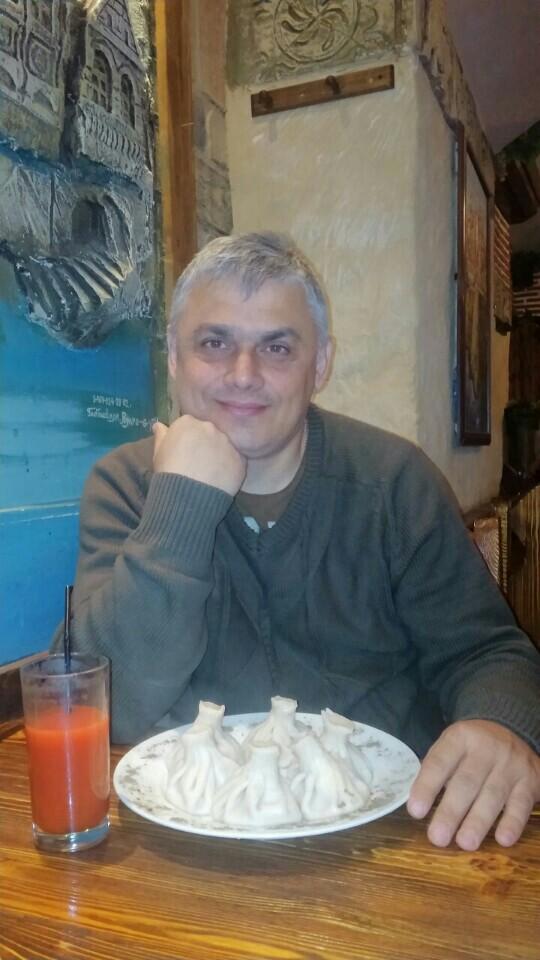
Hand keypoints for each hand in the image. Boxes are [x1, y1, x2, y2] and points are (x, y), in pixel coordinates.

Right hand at [152, 416, 245, 495]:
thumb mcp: (158, 452)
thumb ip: (161, 436)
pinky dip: (230, 467)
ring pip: (224, 444)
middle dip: (205, 443)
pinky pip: (235, 459)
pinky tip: (221, 478)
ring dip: (219, 454)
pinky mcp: (240, 458)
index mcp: (188, 422)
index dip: (187, 439)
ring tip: (210, 472)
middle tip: (198, 462)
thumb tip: (159, 425)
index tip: (185, 451)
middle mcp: (210, 427)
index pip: (189, 425)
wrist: (188, 493)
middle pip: (208, 432)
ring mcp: (227, 442)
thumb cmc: (168, 471)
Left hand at [407, 719, 539, 849]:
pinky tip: (502, 839)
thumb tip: (418, 806)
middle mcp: (486, 748)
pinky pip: (521, 804)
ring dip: (478, 822)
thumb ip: (437, 771)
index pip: (440, 762)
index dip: (427, 786)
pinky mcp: (530, 781)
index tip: (415, 811)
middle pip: (466, 782)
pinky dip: (512, 823)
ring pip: (493, 795)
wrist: (511, 730)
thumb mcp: (451, 746)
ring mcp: (511, 765)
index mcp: (460, 737)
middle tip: (437, 837)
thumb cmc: (472, 749)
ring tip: (464, 843)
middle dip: (451, 812)